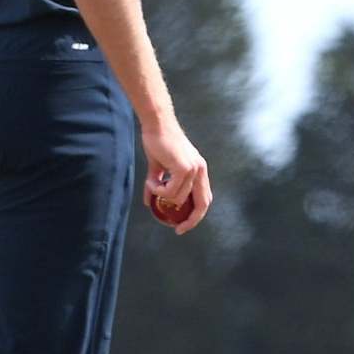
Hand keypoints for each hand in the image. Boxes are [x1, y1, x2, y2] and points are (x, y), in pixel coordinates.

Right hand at [142, 119, 211, 233]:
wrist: (156, 125)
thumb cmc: (158, 143)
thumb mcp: (159, 168)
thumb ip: (157, 185)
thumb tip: (149, 203)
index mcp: (199, 170)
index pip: (204, 198)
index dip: (196, 215)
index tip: (183, 225)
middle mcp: (200, 170)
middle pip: (203, 204)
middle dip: (191, 220)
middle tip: (178, 228)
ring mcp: (194, 168)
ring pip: (179, 198)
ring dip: (161, 196)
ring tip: (151, 184)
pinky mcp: (184, 167)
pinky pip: (171, 191)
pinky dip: (158, 190)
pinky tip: (151, 181)